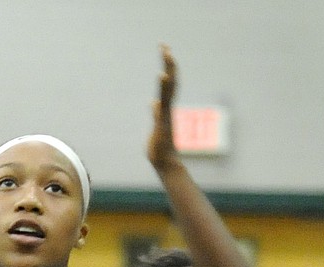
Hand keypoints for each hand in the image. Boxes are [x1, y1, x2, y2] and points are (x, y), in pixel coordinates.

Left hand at [148, 44, 179, 173]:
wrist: (165, 164)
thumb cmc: (160, 149)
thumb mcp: (156, 125)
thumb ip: (155, 113)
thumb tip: (152, 103)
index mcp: (165, 108)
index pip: (167, 84)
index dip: (167, 68)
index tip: (165, 52)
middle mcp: (168, 108)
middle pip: (171, 81)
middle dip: (168, 63)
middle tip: (165, 46)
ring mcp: (167, 113)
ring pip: (169, 87)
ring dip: (168, 69)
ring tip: (167, 53)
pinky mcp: (164, 120)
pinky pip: (164, 100)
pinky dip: (164, 87)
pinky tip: (162, 75)